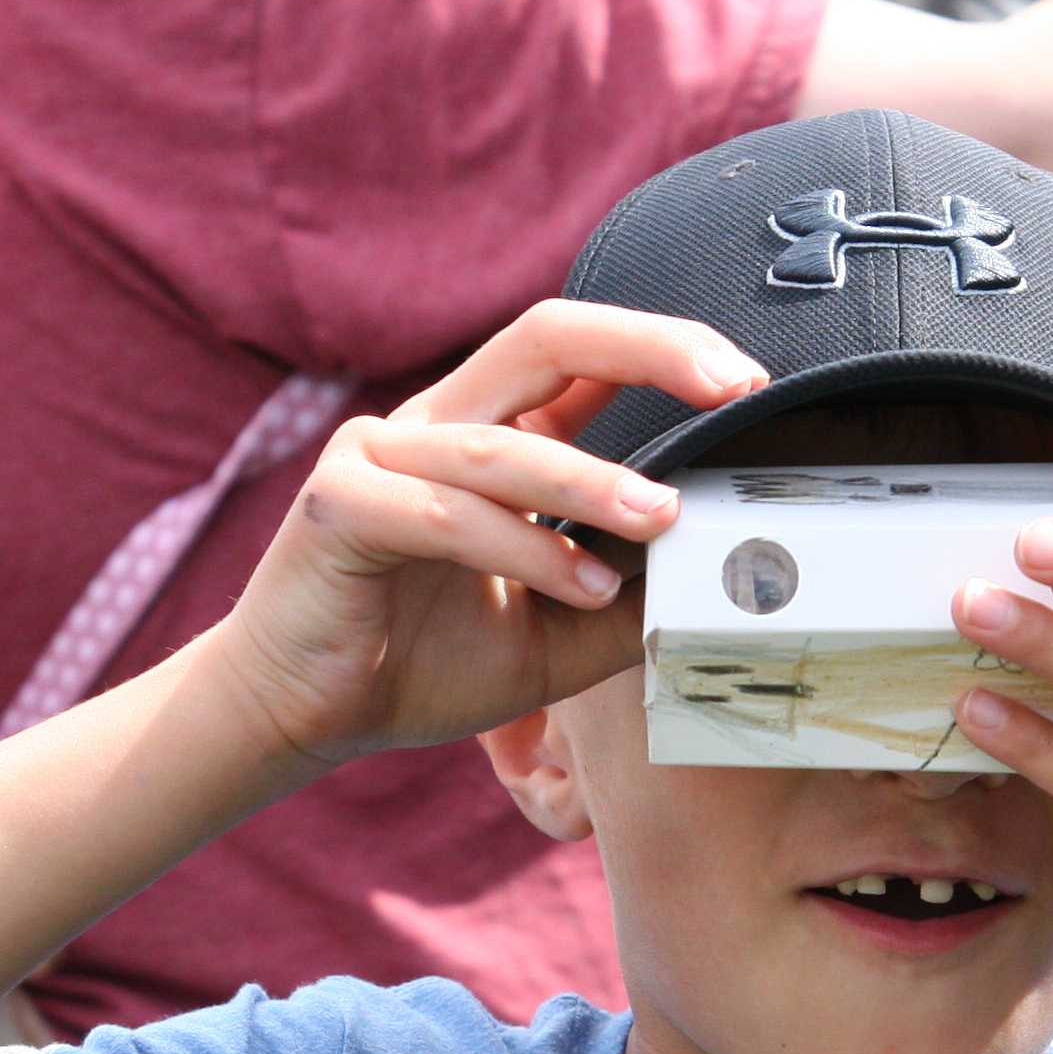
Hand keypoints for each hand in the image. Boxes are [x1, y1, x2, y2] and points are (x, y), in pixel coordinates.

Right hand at [209, 301, 766, 766]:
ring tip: (664, 518)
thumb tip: (722, 572)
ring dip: (592, 480)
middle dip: (646, 349)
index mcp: (490, 434)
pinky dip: (523, 550)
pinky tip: (580, 588)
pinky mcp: (339, 506)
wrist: (304, 715)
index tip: (748, 382)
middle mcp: (436, 422)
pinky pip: (447, 515)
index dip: (664, 348)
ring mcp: (378, 454)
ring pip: (502, 445)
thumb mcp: (558, 635)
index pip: (582, 354)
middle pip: (544, 338)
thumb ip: (629, 596)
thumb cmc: (422, 662)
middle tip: (730, 386)